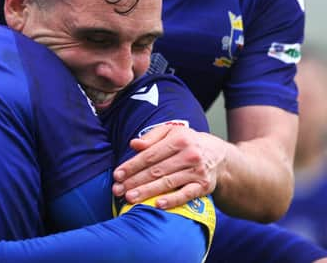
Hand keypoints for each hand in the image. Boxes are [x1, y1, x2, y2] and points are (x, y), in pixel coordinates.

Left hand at [112, 125, 226, 208]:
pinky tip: (157, 204)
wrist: (219, 155)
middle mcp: (189, 155)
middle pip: (156, 170)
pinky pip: (186, 195)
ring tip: (130, 198)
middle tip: (118, 190)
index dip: (132, 165)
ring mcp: (197, 172)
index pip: (150, 155)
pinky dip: (172, 201)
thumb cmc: (187, 142)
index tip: (117, 174)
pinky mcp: (204, 187)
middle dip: (135, 181)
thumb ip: (151, 137)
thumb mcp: (171, 132)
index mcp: (179, 139)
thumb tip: (134, 144)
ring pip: (167, 183)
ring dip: (147, 192)